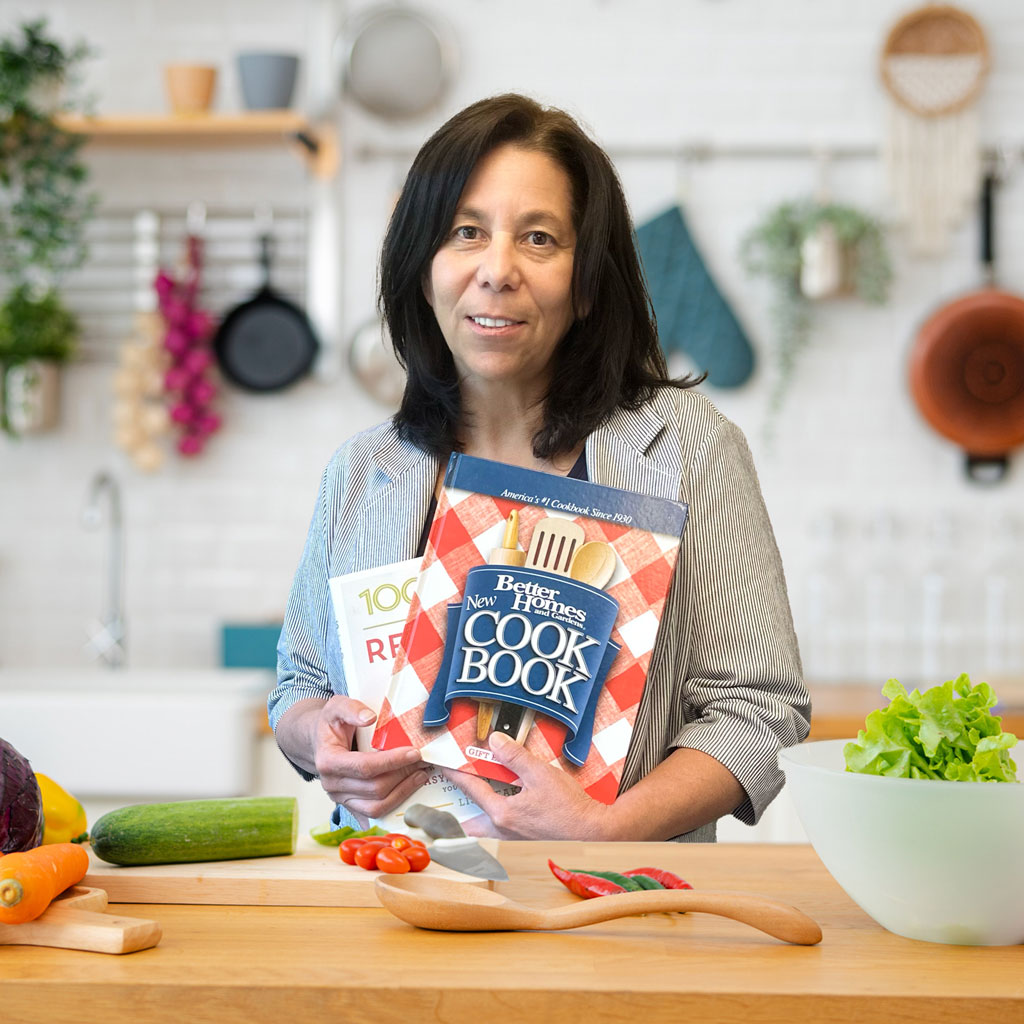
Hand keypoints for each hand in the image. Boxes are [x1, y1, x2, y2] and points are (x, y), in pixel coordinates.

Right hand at [312, 695, 428, 822]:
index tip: (414, 752)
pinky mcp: (350, 806)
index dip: (392, 761)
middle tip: (422, 761)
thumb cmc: (330, 726)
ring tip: (420, 775)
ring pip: (377, 806)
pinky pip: (374, 814)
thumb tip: (370, 718)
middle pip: (374, 788)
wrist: (319, 742)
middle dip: (403, 774)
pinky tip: (410, 791)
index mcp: (328, 761)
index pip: (365, 767)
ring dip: (403, 791)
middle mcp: (333, 784)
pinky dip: (395, 805)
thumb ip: (351, 708)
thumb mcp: (336, 707)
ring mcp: (341, 799)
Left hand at [442, 732, 610, 839]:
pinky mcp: (526, 843)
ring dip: (477, 818)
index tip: (444, 764)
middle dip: (459, 808)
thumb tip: (495, 741)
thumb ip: (515, 757)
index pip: (471, 789)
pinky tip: (505, 812)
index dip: (456, 773)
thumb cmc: (569, 808)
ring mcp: (514, 841)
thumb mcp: (541, 774)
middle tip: (452, 794)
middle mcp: (503, 831)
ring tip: (473, 805)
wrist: (594, 834)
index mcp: (502, 813)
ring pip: (485, 830)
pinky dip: (495, 824)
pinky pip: (501, 834)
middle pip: (471, 820)